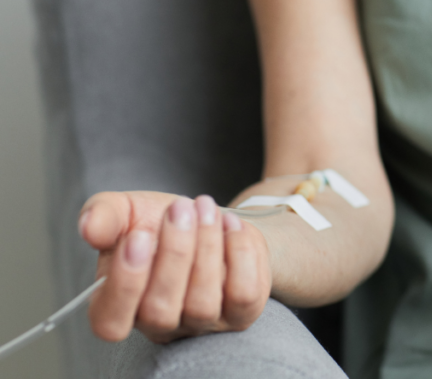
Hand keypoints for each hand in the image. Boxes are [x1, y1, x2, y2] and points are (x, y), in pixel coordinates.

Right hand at [79, 191, 271, 342]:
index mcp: (117, 307)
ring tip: (205, 208)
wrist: (210, 219)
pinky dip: (239, 253)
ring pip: (203, 302)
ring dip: (207, 246)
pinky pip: (243, 294)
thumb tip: (88, 227)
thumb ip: (104, 216)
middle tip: (181, 207)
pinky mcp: (240, 313)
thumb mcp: (126, 211)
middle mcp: (160, 325)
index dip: (125, 284)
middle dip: (173, 253)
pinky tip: (231, 224)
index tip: (139, 236)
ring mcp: (202, 323)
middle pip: (160, 310)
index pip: (110, 322)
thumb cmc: (158, 222)